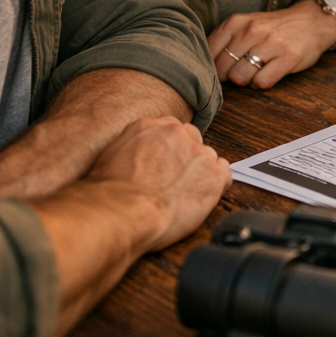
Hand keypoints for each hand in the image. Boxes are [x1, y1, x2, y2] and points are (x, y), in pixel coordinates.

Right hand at [85, 115, 230, 253]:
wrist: (123, 211)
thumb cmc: (110, 193)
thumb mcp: (111, 156)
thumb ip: (132, 146)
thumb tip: (138, 155)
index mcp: (150, 125)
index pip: (170, 130)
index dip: (169, 150)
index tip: (166, 164)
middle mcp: (177, 132)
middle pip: (192, 139)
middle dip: (186, 158)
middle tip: (174, 181)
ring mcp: (198, 152)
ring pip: (208, 158)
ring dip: (199, 173)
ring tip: (183, 195)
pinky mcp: (214, 175)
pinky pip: (225, 174)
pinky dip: (216, 186)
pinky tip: (201, 197)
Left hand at [208, 1, 335, 88]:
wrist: (313, 21)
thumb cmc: (274, 28)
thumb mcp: (247, 24)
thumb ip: (226, 41)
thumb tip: (204, 66)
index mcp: (237, 22)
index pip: (209, 53)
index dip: (213, 66)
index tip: (222, 68)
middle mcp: (252, 31)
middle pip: (222, 69)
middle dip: (228, 76)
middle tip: (242, 70)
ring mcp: (270, 44)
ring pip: (239, 77)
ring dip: (246, 80)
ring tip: (256, 71)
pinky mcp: (287, 58)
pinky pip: (261, 83)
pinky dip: (262, 83)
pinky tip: (269, 73)